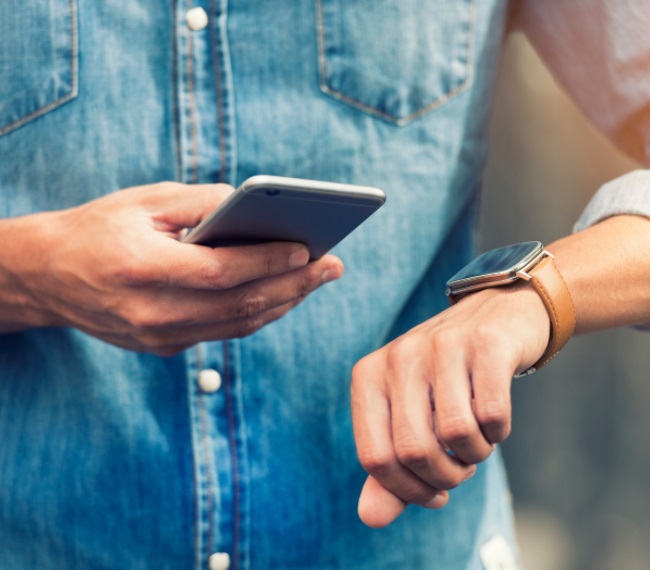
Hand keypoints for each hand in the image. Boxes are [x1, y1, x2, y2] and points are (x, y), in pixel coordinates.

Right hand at [0, 182, 341, 353]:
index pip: (220, 272)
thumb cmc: (97, 228)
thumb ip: (202, 203)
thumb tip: (259, 206)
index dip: (268, 262)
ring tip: (318, 278)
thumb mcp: (143, 201)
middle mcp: (150, 312)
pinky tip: (285, 293)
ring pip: (237, 325)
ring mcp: (156, 337)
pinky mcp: (162, 348)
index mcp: (141, 269)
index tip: (309, 249)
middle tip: (334, 265)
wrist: (46, 277)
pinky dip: (259, 314)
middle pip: (239, 306)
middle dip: (294, 285)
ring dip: (285, 302)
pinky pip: (223, 333)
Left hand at [351, 283, 549, 526]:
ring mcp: (443, 345)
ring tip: (478, 442)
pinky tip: (496, 421)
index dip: (407, 490)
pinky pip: (492, 414)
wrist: (500, 314)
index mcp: (369, 375)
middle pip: (413, 450)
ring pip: (456, 434)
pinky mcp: (486, 344)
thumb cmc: (449, 377)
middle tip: (461, 468)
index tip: (434, 494)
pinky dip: (499, 431)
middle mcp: (400, 355)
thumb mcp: (411, 416)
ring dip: (475, 454)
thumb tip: (371, 518)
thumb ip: (390, 468)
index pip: (374, 458)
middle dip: (444, 476)